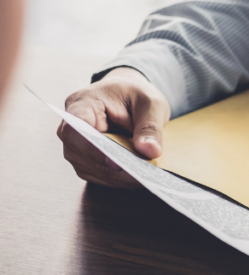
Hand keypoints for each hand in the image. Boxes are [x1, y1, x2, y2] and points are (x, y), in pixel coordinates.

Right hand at [57, 67, 169, 187]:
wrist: (129, 97)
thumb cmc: (135, 95)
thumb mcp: (150, 104)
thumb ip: (150, 126)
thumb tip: (149, 151)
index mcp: (82, 104)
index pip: (76, 129)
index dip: (92, 148)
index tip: (116, 162)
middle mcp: (71, 126)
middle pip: (81, 154)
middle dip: (112, 168)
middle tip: (141, 175)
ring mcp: (76, 145)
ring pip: (89, 169)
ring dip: (117, 177)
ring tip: (144, 178)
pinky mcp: (86, 159)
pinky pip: (98, 175)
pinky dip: (118, 179)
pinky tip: (137, 179)